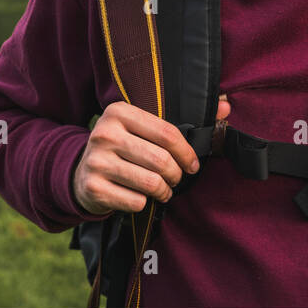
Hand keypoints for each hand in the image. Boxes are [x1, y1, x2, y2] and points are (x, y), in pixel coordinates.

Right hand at [74, 96, 230, 214]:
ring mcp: (96, 161)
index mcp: (119, 112)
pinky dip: (144, 203)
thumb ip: (186, 116)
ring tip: (163, 190)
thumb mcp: (145, 127)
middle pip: (161, 160)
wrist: (80, 172)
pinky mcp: (92, 188)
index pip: (167, 132)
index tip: (193, 164)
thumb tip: (226, 104)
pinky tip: (140, 197)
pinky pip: (135, 201)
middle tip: (176, 179)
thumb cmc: (123, 146)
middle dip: (176, 175)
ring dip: (164, 191)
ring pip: (151, 183)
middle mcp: (104, 133)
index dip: (187, 152)